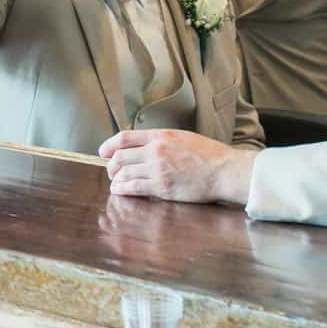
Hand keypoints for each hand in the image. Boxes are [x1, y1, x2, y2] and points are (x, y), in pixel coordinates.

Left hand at [100, 129, 254, 204]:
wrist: (223, 170)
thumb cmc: (207, 155)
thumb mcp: (181, 137)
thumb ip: (160, 140)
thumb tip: (144, 145)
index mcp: (159, 136)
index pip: (124, 138)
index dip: (109, 145)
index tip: (103, 151)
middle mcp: (155, 151)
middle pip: (120, 156)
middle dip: (111, 165)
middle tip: (111, 171)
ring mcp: (157, 169)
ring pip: (124, 173)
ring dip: (116, 179)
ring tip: (115, 183)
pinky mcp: (162, 187)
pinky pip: (134, 187)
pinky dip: (123, 189)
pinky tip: (120, 191)